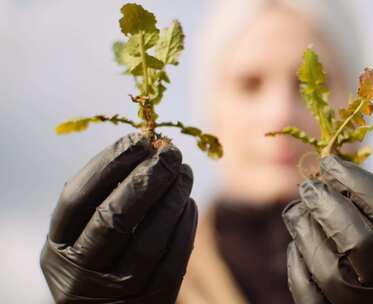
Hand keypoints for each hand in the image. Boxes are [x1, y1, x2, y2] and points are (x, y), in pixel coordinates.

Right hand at [40, 133, 197, 303]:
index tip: (138, 139)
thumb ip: (103, 199)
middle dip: (146, 179)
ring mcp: (115, 292)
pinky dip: (184, 228)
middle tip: (171, 152)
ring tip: (185, 172)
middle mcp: (80, 273)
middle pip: (114, 219)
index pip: (77, 198)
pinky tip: (188, 203)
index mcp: (58, 247)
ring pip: (148, 241)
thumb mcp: (83, 235)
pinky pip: (173, 262)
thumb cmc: (99, 259)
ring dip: (172, 200)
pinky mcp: (150, 302)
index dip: (108, 164)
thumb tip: (145, 149)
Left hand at [283, 156, 372, 303]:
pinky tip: (297, 246)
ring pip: (328, 268)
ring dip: (305, 232)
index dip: (355, 179)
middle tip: (308, 187)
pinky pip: (310, 295)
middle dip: (327, 206)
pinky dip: (298, 265)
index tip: (331, 164)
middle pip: (358, 239)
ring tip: (296, 212)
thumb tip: (331, 176)